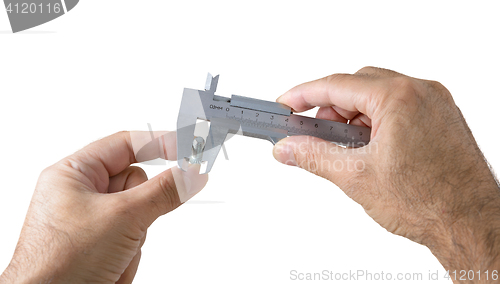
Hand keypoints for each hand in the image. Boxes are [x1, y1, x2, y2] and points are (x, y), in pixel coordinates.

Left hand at [0, 131, 207, 283]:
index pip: (126, 144)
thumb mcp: (123, 217)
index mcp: (73, 173)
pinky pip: (134, 235)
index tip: (189, 147)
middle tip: (134, 220)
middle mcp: (80, 193)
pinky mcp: (101, 243)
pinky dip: (131, 251)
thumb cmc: (60, 263)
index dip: (160, 143)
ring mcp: (92, 220)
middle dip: (141, 206)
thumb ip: (165, 191)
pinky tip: (113, 263)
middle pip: (136, 181)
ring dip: (136, 234)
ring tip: (115, 250)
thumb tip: (192, 173)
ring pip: (139, 211)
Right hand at [272, 67, 499, 277]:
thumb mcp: (355, 177)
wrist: (470, 224)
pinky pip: (397, 107)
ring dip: (352, 115)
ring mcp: (434, 104)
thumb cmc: (429, 202)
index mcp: (400, 97)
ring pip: (378, 96)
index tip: (286, 104)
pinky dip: (375, 121)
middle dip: (329, 107)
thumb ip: (313, 156)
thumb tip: (288, 148)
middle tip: (310, 131)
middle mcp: (420, 92)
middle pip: (358, 86)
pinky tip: (365, 147)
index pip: (337, 84)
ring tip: (341, 145)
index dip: (303, 95)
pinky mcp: (440, 117)